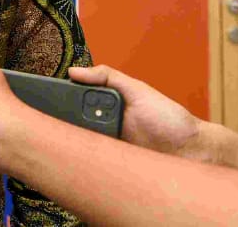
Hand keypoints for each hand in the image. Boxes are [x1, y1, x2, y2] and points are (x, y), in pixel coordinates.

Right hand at [68, 64, 208, 160]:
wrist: (191, 152)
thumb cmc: (170, 119)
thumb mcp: (138, 90)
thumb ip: (108, 76)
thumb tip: (74, 71)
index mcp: (105, 105)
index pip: (73, 101)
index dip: (59, 101)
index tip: (46, 101)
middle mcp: (101, 125)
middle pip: (71, 125)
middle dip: (64, 125)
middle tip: (59, 125)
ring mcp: (106, 146)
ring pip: (79, 144)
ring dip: (76, 143)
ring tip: (69, 142)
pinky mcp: (111, 165)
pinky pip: (92, 163)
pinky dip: (87, 162)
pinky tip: (83, 158)